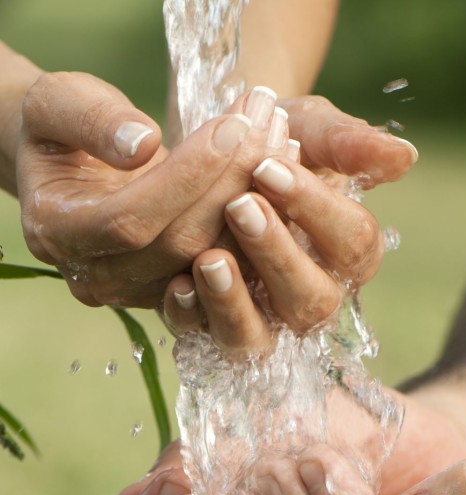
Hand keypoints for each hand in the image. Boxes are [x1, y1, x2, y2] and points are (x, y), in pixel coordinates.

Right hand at [17, 75, 283, 307]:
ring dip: (255, 202)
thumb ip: (90, 119)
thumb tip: (141, 144)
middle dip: (231, 182)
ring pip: (211, 260)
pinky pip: (227, 267)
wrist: (68, 167)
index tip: (233, 127)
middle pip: (179, 244)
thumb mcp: (56, 103)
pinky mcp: (175, 293)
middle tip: (269, 124)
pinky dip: (259, 224)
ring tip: (281, 141)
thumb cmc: (59, 129)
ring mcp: (139, 292)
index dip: (186, 176)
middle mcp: (97, 277)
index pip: (130, 219)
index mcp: (58, 232)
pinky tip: (280, 176)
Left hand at [161, 96, 417, 338]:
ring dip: (234, 302)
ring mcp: (261, 319)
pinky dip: (191, 316)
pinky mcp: (211, 328)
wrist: (210, 157)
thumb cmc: (270, 142)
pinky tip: (176, 285)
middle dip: (278, 254)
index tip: (270, 166)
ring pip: (260, 337)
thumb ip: (347, 143)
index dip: (316, 208)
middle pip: (313, 300)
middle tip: (240, 206)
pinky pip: (204, 340)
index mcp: (347, 251)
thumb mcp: (306, 130)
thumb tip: (404, 156)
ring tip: (208, 259)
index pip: (354, 243)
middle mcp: (310, 294)